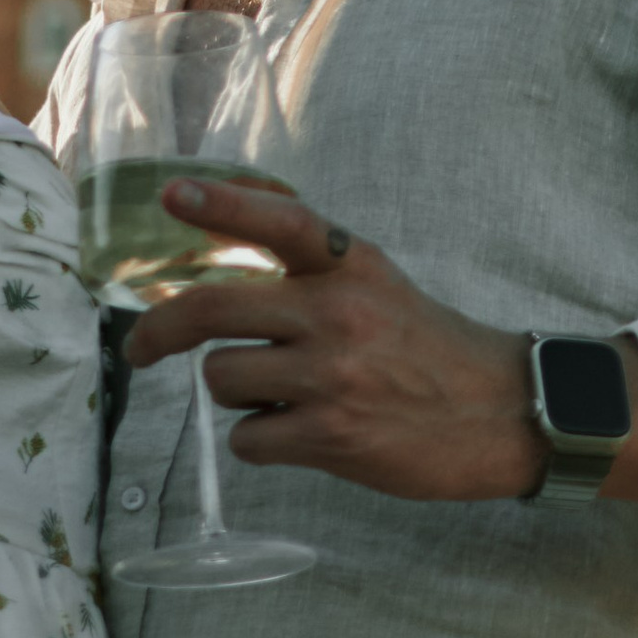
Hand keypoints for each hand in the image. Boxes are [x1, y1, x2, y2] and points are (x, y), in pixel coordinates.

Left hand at [123, 181, 544, 502]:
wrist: (498, 412)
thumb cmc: (426, 346)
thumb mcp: (376, 283)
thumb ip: (311, 268)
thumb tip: (226, 252)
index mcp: (350, 265)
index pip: (279, 221)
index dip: (221, 203)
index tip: (172, 197)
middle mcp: (338, 312)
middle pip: (213, 308)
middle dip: (158, 331)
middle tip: (140, 349)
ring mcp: (333, 375)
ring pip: (221, 378)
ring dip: (235, 393)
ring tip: (280, 395)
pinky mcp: (332, 436)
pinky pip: (248, 438)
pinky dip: (260, 440)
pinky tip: (300, 433)